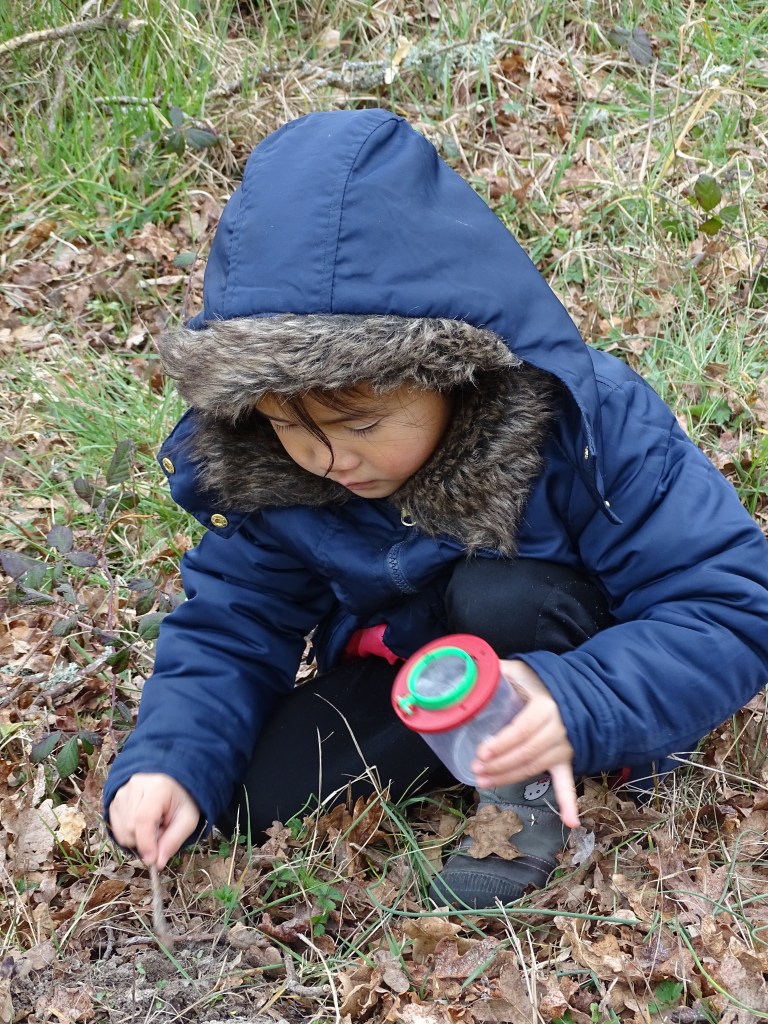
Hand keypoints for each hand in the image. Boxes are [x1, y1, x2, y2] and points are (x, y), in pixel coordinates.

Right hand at [108, 773, 199, 868]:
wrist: (172, 784)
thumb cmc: (181, 802)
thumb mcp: (187, 820)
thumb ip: (173, 841)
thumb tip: (157, 864)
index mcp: (157, 787)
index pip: (144, 819)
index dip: (146, 843)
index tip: (152, 860)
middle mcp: (135, 786)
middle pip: (130, 827)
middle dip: (145, 840)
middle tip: (161, 833)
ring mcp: (122, 792)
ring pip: (121, 830)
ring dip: (137, 838)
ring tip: (153, 826)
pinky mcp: (114, 800)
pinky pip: (115, 828)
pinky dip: (128, 834)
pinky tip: (141, 825)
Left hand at [471, 660, 579, 828]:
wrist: (579, 690)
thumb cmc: (543, 681)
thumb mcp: (522, 669)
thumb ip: (498, 670)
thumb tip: (469, 671)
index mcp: (546, 707)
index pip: (521, 731)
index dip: (501, 744)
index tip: (481, 752)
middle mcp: (558, 729)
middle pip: (525, 753)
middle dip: (498, 765)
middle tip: (476, 769)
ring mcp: (564, 746)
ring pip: (534, 768)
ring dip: (509, 778)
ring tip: (485, 782)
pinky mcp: (567, 758)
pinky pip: (568, 782)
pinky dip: (570, 803)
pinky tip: (571, 823)